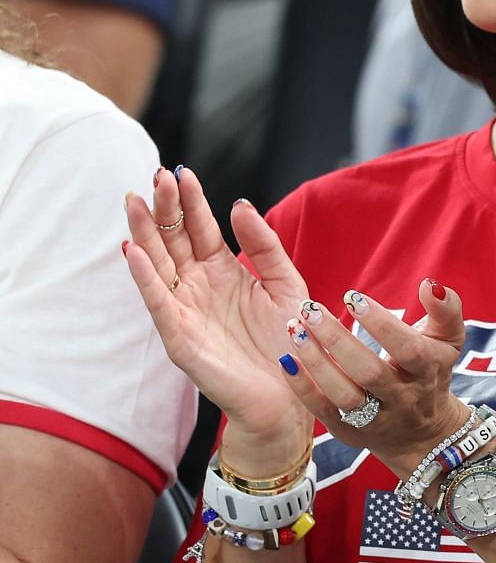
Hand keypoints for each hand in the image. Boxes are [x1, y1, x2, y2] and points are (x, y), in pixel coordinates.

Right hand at [123, 167, 314, 452]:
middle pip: (174, 240)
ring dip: (145, 234)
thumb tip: (239, 203)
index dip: (191, 201)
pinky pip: (158, 302)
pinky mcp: (179, 337)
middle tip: (155, 176)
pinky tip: (134, 251)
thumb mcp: (285, 282)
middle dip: (164, 208)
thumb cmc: (290, 339)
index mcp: (223, 271)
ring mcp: (185, 310)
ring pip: (158, 264)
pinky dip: (145, 277)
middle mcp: (198, 286)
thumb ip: (265, 245)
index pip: (200, 228)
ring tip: (134, 202)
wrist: (294, 391)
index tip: (181, 171)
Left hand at [278, 280, 469, 477]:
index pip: (408, 349)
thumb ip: (446, 310)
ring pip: (344, 395)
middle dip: (338, 340)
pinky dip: (303, 387)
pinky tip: (287, 360)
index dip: (381, 324)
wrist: (423, 433)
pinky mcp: (348, 432)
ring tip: (295, 329)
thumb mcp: (448, 341)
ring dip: (316, 362)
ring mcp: (375, 419)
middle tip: (310, 309)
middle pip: (370, 373)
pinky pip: (322, 411)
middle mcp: (403, 398)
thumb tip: (429, 285)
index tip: (352, 297)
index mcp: (427, 371)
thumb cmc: (431, 371)